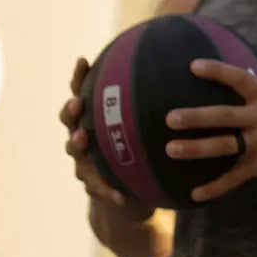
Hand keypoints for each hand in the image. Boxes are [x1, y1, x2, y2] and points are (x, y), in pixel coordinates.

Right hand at [61, 57, 150, 220]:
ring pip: (73, 149)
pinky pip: (96, 187)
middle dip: (71, 109)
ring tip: (83, 138)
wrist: (133, 193)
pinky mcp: (92, 185)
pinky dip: (107, 190)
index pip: (84, 92)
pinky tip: (120, 196)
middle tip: (78, 102)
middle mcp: (84, 135)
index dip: (79, 77)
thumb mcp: (151, 130)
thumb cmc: (144, 151)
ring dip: (76, 143)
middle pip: (69, 118)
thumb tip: (187, 73)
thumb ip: (160, 108)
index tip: (83, 60)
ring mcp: (84, 160)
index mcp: (97, 117)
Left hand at [165, 57, 256, 201]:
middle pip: (223, 116)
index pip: (239, 79)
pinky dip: (215, 187)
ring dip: (196, 148)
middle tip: (170, 118)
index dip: (216, 71)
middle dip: (196, 117)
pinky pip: (235, 177)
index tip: (192, 66)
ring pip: (224, 146)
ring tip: (171, 149)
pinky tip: (195, 194)